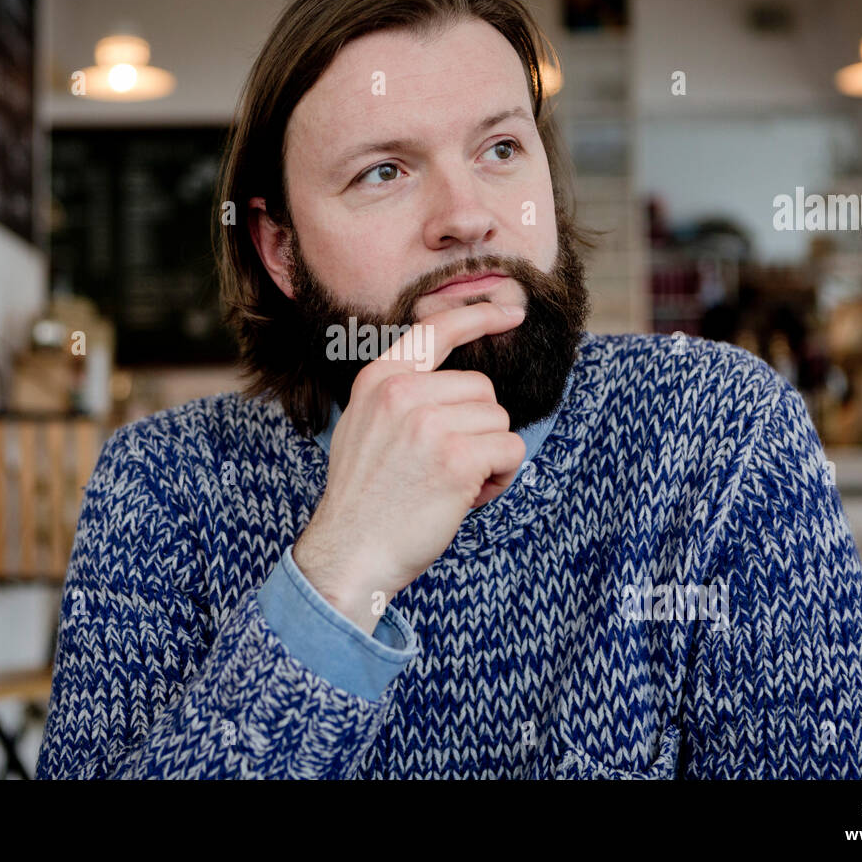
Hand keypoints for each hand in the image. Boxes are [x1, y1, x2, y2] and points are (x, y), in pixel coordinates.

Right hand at [293, 301, 526, 632]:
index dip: (479, 316)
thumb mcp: (364, 425)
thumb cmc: (365, 497)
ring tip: (450, 484)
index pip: (437, 330)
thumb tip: (449, 377)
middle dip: (477, 428)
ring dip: (489, 456)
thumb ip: (399, 393)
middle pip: (482, 389)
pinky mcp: (457, 458)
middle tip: (445, 466)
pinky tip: (466, 497)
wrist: (350, 551)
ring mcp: (429, 423)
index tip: (512, 310)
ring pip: (499, 420)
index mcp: (379, 380)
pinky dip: (500, 478)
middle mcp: (402, 393)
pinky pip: (510, 451)